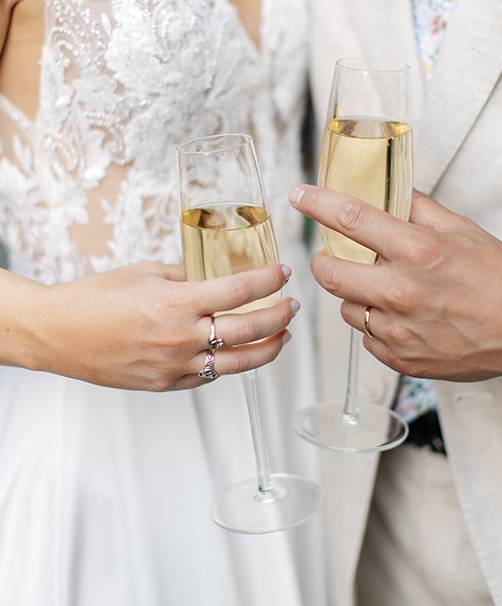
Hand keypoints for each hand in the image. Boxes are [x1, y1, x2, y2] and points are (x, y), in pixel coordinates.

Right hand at [20, 262, 296, 390]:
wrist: (56, 333)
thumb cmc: (96, 298)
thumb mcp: (147, 272)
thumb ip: (188, 276)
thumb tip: (220, 274)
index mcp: (176, 303)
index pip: (240, 291)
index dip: (268, 280)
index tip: (283, 272)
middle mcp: (180, 337)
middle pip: (250, 329)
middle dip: (279, 315)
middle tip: (292, 304)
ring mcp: (174, 365)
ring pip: (239, 362)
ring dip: (269, 348)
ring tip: (284, 335)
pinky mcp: (166, 384)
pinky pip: (211, 374)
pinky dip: (232, 363)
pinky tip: (243, 351)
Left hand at [289, 185, 501, 381]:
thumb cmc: (499, 276)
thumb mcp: (461, 229)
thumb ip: (417, 208)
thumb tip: (386, 190)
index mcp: (418, 251)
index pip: (350, 218)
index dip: (317, 204)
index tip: (300, 196)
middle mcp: (402, 292)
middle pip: (329, 273)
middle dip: (326, 261)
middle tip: (336, 257)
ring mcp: (399, 330)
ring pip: (347, 309)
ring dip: (356, 296)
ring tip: (387, 292)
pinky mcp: (401, 359)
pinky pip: (367, 338)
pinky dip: (377, 326)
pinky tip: (405, 318)